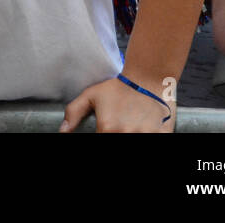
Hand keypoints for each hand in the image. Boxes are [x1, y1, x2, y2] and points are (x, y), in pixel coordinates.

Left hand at [60, 75, 174, 133]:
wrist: (148, 79)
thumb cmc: (118, 88)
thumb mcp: (91, 95)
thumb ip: (74, 112)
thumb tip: (63, 131)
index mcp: (107, 127)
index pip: (99, 142)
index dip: (101, 135)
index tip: (104, 130)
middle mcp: (125, 133)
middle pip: (116, 143)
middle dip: (115, 134)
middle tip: (118, 126)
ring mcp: (145, 135)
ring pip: (133, 144)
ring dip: (130, 135)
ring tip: (129, 127)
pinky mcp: (162, 135)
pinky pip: (155, 141)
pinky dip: (147, 135)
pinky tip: (142, 129)